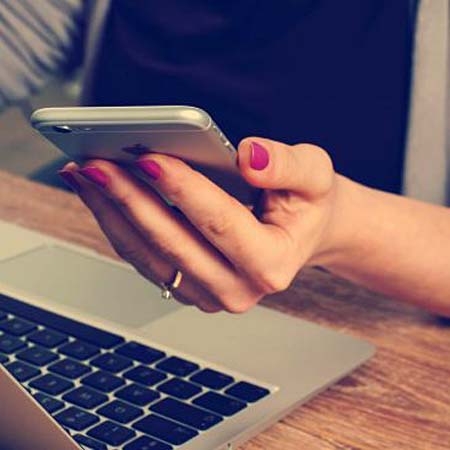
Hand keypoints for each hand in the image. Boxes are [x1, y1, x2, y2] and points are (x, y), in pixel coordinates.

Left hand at [59, 138, 341, 312]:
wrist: (300, 233)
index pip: (220, 223)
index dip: (182, 190)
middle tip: (95, 164)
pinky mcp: (187, 287)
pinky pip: (143, 258)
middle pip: (172, 242)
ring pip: (148, 255)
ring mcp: (208, 294)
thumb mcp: (315, 176)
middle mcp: (238, 290)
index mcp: (272, 264)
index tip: (148, 157)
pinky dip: (117, 225)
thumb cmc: (306, 204)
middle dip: (130, 200)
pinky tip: (100, 195)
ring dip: (112, 213)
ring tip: (85, 175)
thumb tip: (249, 155)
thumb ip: (288, 165)